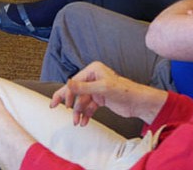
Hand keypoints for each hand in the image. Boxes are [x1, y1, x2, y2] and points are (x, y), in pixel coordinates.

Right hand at [51, 61, 167, 125]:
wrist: (137, 102)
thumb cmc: (124, 91)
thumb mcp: (102, 88)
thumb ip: (84, 87)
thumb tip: (68, 82)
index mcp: (94, 70)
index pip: (75, 82)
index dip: (66, 93)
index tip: (59, 105)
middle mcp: (94, 78)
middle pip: (76, 91)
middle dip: (69, 102)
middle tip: (55, 107)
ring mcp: (97, 89)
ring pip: (81, 101)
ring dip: (78, 112)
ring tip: (78, 122)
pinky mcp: (100, 98)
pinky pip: (88, 107)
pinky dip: (85, 115)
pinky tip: (84, 122)